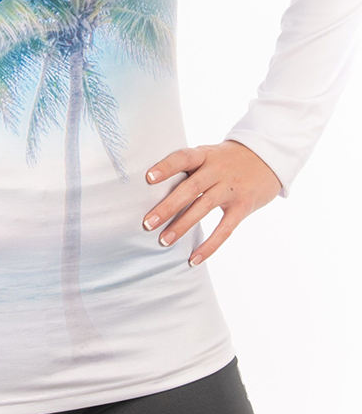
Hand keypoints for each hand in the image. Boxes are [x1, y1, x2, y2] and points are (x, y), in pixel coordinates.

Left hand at [141, 140, 281, 266]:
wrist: (266, 158)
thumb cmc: (224, 159)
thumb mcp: (207, 155)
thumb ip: (187, 167)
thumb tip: (151, 187)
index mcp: (204, 155)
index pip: (183, 158)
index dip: (166, 166)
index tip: (148, 178)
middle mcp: (217, 170)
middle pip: (190, 188)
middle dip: (168, 207)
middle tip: (147, 223)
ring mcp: (231, 189)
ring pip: (203, 208)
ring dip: (182, 226)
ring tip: (163, 241)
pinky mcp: (243, 207)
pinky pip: (224, 229)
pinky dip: (209, 245)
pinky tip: (193, 259)